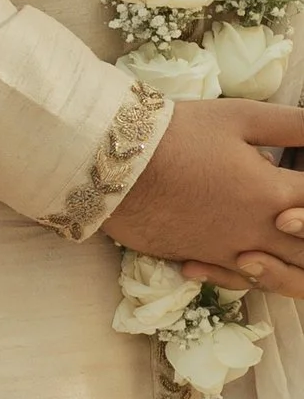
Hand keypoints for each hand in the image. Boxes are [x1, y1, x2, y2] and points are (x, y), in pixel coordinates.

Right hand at [107, 99, 303, 297]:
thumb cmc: (177, 135)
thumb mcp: (241, 117)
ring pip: (281, 274)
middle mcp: (259, 231)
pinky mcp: (202, 260)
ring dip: (290, 263)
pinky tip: (251, 257)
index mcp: (274, 192)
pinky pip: (241, 281)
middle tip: (291, 216)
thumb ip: (292, 125)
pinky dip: (253, 273)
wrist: (113, 168)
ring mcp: (230, 252)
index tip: (302, 180)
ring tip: (279, 237)